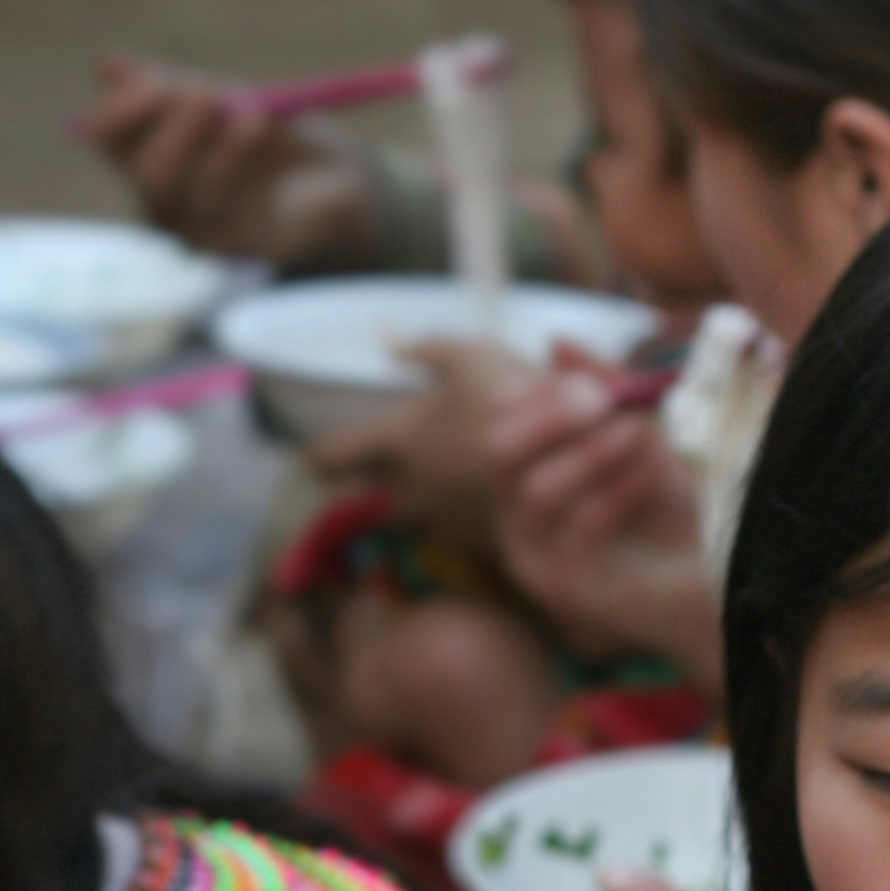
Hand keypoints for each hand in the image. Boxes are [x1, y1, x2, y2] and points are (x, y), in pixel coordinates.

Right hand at [77, 54, 378, 268]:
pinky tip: (258, 125)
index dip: (119, 113)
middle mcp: (166, 204)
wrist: (333, 183)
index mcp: (150, 160)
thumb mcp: (223, 102)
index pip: (110, 140)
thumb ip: (171, 88)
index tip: (151, 85)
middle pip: (147, 174)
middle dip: (173, 131)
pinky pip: (227, 211)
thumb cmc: (270, 141)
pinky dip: (238, 160)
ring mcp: (202, 233)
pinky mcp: (242, 246)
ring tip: (252, 112)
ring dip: (213, 146)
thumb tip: (107, 66)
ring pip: (184, 197)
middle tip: (208, 97)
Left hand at [310, 336, 530, 553]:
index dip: (320, 456)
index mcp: (399, 442)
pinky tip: (467, 502)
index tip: (318, 455)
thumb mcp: (471, 355)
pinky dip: (448, 520)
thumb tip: (391, 346)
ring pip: (405, 522)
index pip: (331, 458)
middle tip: (368, 472)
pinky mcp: (475, 544)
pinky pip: (448, 535)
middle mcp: (410, 491)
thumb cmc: (515, 401)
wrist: (571, 465)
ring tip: (426, 486)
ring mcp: (443, 523)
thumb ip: (426, 350)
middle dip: (358, 488)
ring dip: (405, 506)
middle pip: (361, 501)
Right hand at [491, 358, 721, 683]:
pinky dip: (619, 488)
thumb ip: (607, 391)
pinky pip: (578, 526)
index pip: (500, 423)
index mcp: (528, 484)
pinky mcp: (571, 591)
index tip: (600, 383)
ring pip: (534, 489)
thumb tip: (557, 341)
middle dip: (553, 414)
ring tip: (645, 434)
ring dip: (594, 451)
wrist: (727, 586)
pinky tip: (656, 472)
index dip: (542, 394)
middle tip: (607, 400)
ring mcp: (539, 562)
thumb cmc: (687, 513)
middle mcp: (521, 524)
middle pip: (497, 450)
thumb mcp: (646, 438)